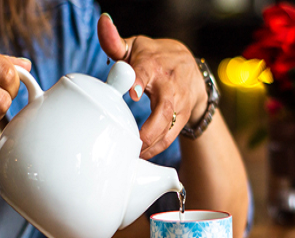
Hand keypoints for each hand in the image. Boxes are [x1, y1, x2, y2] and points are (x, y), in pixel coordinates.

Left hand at [98, 14, 207, 159]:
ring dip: (151, 146)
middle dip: (149, 129)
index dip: (140, 80)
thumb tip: (103, 22)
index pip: (148, 70)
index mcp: (154, 64)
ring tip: (132, 157)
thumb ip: (115, 41)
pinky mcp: (182, 119)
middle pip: (164, 109)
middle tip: (133, 143)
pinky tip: (140, 157)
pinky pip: (170, 138)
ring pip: (169, 129)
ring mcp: (179, 104)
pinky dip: (155, 150)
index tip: (133, 93)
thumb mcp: (136, 47)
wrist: (191, 71)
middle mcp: (170, 85)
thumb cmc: (156, 59)